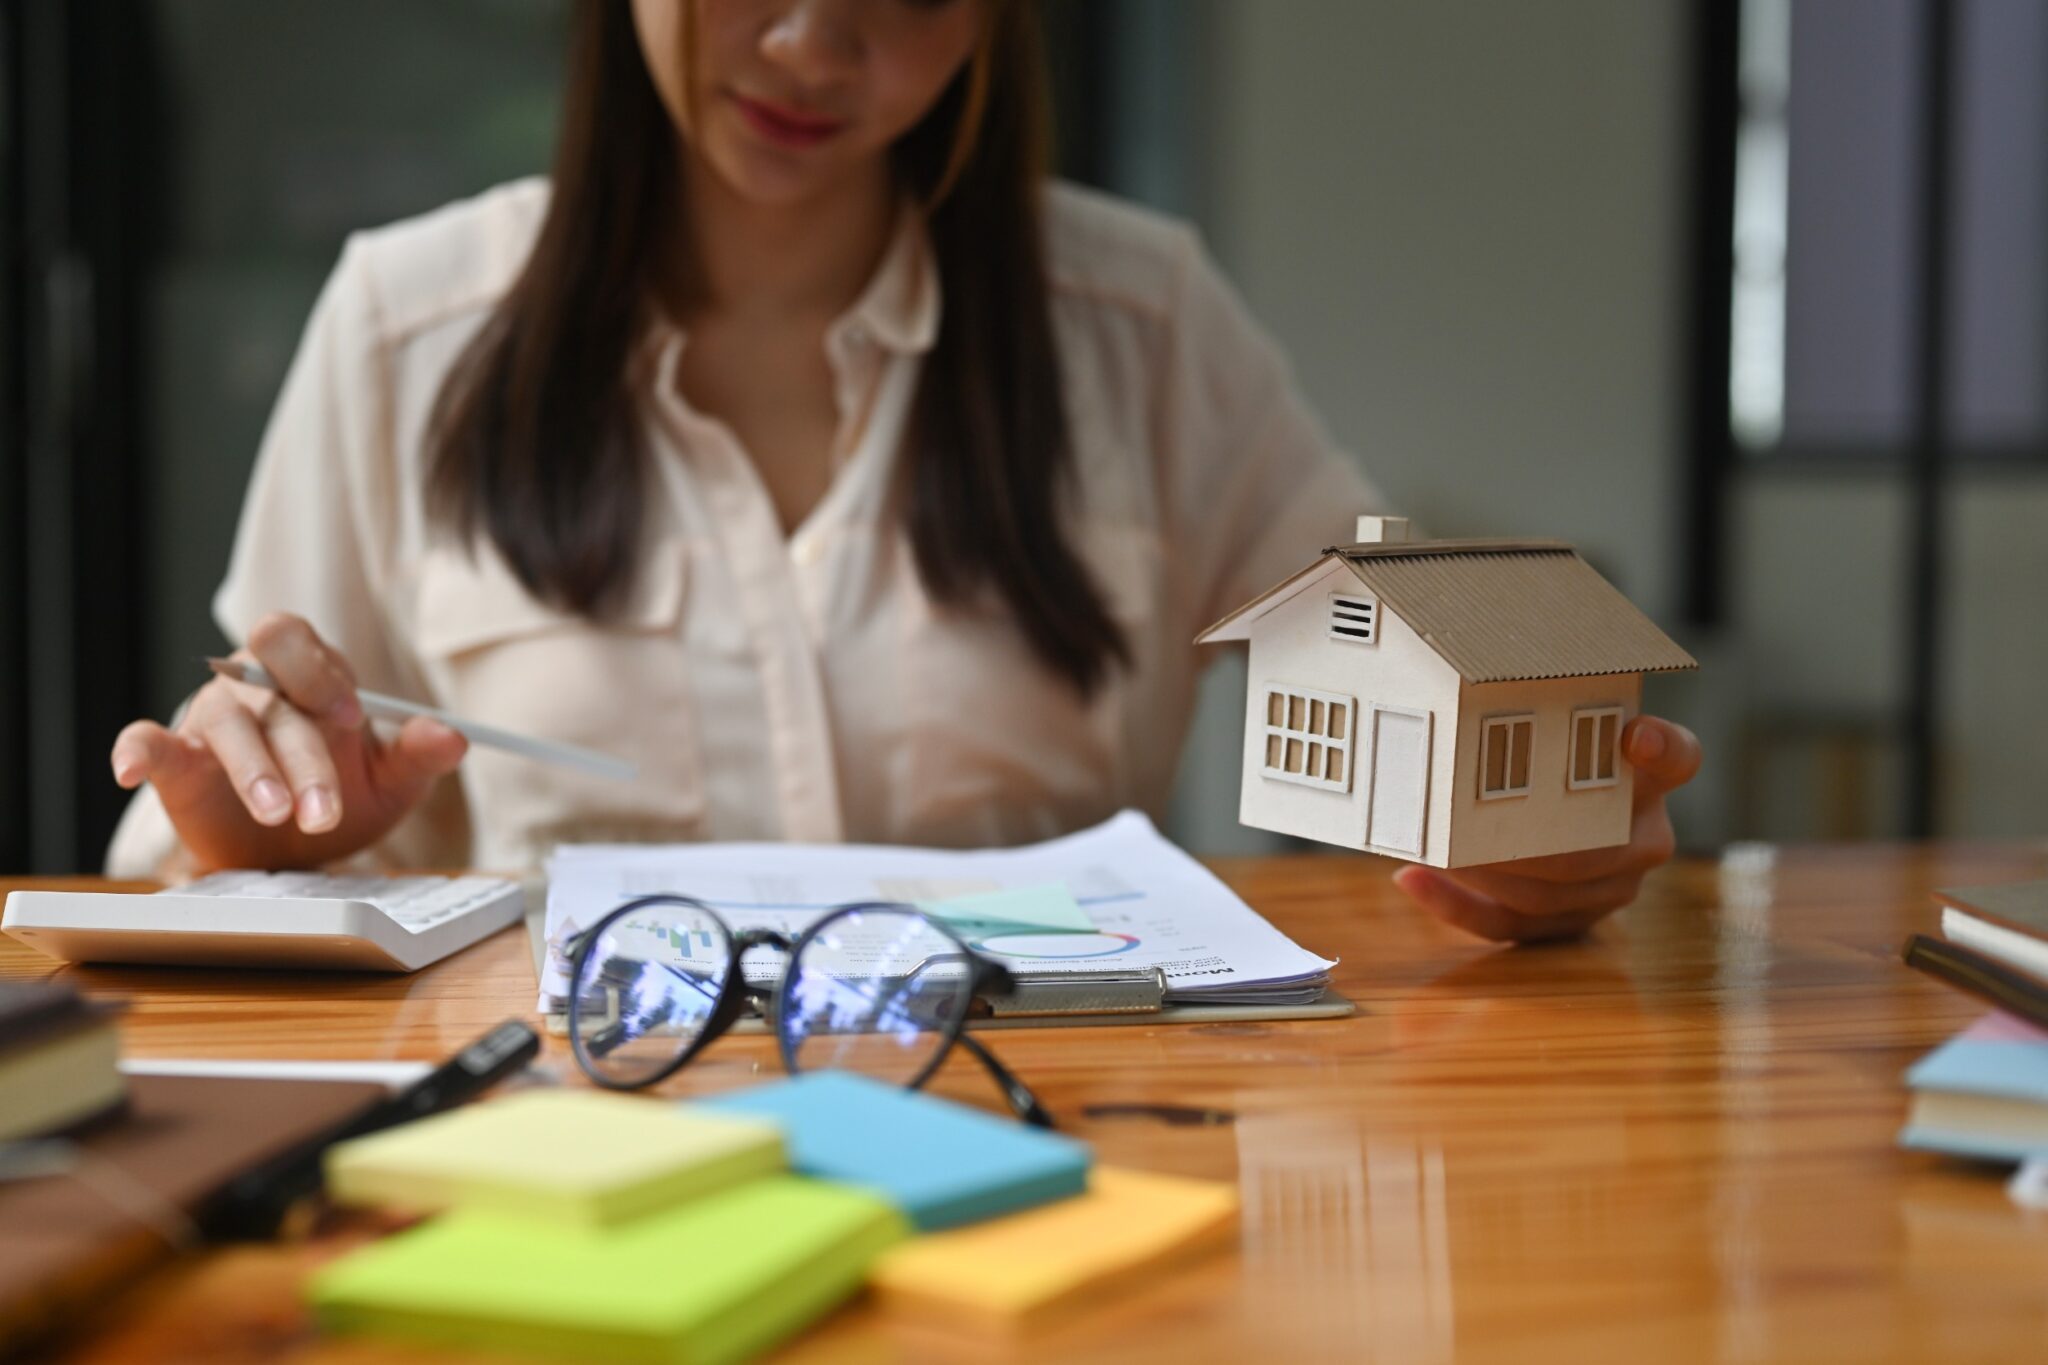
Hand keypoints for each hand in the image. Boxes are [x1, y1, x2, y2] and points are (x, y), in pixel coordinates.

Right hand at [110, 613, 467, 871]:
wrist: (301, 850)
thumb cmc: (346, 795)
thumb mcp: (392, 780)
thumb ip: (419, 754)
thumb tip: (454, 736)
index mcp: (309, 676)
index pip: (296, 641)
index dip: (317, 670)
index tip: (348, 716)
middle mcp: (258, 690)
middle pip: (269, 693)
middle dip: (302, 751)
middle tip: (325, 809)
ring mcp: (215, 723)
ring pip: (224, 723)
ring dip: (252, 768)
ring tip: (278, 811)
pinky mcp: (179, 765)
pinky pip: (147, 743)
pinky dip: (137, 750)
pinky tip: (131, 770)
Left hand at [1391, 715, 1701, 942]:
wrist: (1559, 835)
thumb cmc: (1550, 770)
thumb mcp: (1560, 738)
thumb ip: (1544, 713)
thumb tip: (1474, 670)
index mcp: (1650, 781)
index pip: (1678, 756)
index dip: (1662, 747)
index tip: (1634, 734)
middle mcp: (1642, 838)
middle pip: (1598, 849)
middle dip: (1526, 841)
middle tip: (1465, 820)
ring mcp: (1609, 888)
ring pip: (1548, 894)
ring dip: (1483, 872)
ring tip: (1432, 846)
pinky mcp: (1566, 924)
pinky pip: (1508, 926)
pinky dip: (1455, 906)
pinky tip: (1413, 879)